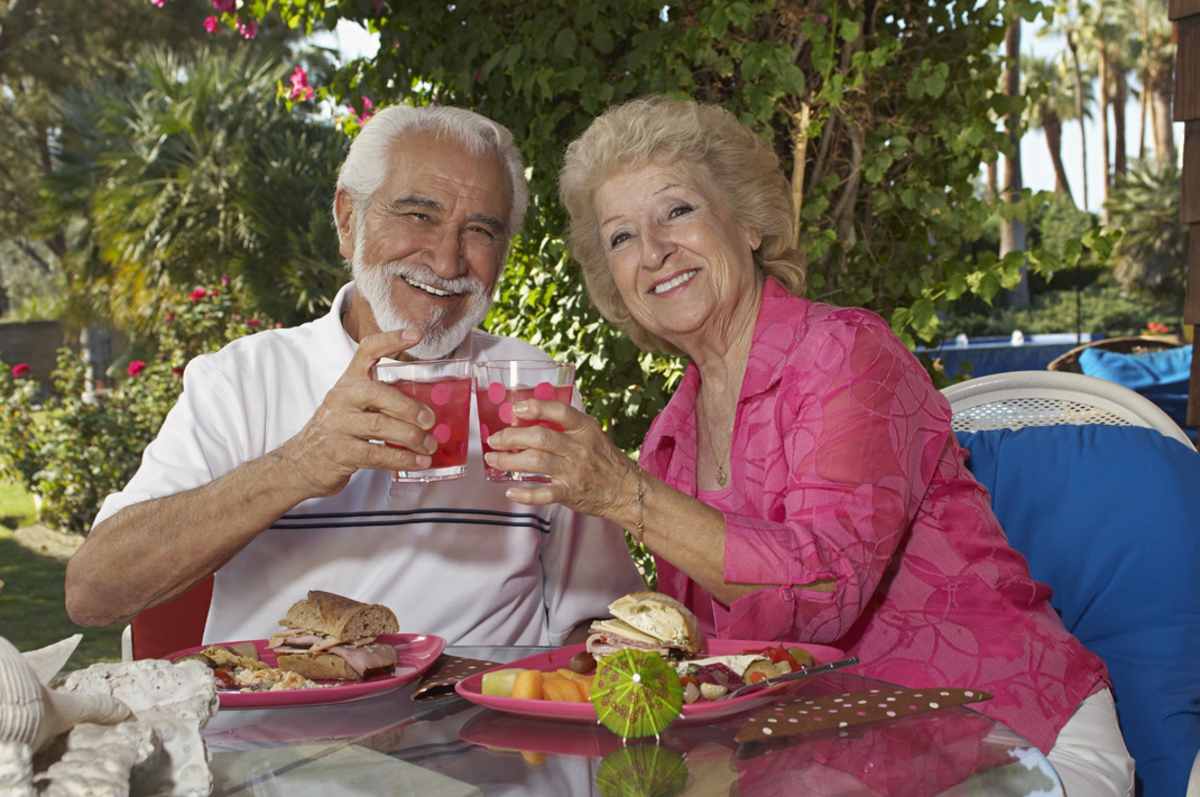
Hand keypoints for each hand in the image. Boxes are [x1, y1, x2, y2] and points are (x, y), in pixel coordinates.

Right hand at [273, 329, 441, 497]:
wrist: (299, 465)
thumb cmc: (336, 433)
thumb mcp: (352, 408)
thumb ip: (381, 402)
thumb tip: (428, 410)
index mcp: (348, 382)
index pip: (367, 351)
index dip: (390, 340)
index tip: (415, 335)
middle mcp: (341, 399)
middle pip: (376, 392)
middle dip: (408, 406)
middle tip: (430, 420)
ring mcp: (337, 425)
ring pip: (379, 425)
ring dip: (411, 437)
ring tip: (430, 445)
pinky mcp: (339, 452)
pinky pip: (376, 454)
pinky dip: (402, 459)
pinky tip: (419, 462)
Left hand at [484, 399, 638, 523]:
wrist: (628, 492)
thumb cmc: (606, 462)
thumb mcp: (593, 435)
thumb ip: (568, 427)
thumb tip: (529, 419)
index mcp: (586, 430)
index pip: (559, 411)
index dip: (535, 407)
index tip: (516, 409)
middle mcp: (580, 448)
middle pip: (540, 437)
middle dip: (511, 436)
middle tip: (494, 439)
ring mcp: (575, 471)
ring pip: (536, 462)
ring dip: (509, 460)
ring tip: (494, 459)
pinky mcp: (571, 493)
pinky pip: (544, 494)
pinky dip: (524, 494)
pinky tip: (510, 492)